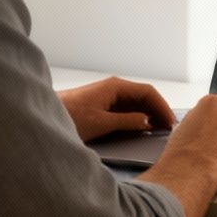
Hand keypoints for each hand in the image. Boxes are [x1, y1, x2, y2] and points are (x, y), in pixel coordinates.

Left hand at [58, 76, 175, 142]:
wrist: (45, 116)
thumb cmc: (70, 117)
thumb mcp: (102, 123)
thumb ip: (127, 121)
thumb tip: (147, 122)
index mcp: (116, 86)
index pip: (148, 92)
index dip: (162, 106)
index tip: (170, 122)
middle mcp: (113, 87)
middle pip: (143, 96)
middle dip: (157, 110)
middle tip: (167, 128)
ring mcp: (107, 95)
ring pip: (135, 103)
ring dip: (148, 114)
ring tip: (157, 129)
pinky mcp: (101, 104)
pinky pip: (125, 108)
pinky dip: (136, 116)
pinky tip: (140, 127)